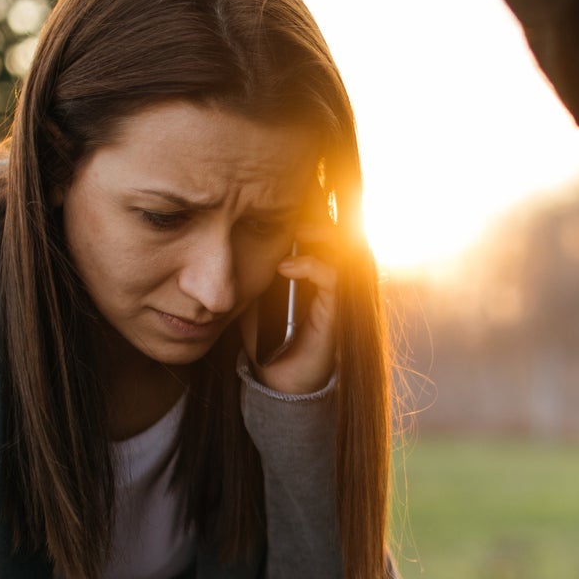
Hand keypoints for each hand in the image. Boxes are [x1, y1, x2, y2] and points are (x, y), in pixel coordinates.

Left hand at [241, 224, 338, 395]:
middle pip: (334, 232)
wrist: (277, 377)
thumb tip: (238, 236)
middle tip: (292, 209)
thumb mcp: (249, 293)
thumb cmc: (263, 336)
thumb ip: (252, 267)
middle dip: (315, 216)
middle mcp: (326, 277)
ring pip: (340, 248)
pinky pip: (333, 277)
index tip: (281, 200)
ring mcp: (333, 292)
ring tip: (294, 231)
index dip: (306, 211)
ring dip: (318, 234)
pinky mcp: (335, 309)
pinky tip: (286, 267)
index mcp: (309, 268)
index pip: (316, 229)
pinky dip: (311, 266)